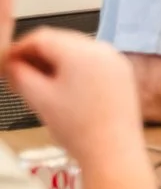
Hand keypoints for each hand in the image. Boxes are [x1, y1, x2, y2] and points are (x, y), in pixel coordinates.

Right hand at [5, 31, 142, 159]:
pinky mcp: (121, 74)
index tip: (6, 62)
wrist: (113, 151)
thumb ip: (19, 75)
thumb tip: (10, 64)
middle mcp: (103, 50)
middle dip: (36, 55)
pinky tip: (60, 88)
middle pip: (60, 41)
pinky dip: (73, 69)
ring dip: (54, 62)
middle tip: (17, 74)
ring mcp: (115, 61)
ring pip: (76, 51)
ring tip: (36, 84)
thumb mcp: (39, 98)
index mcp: (82, 51)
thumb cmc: (78, 128)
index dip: (19, 48)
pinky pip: (91, 62)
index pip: (42, 37)